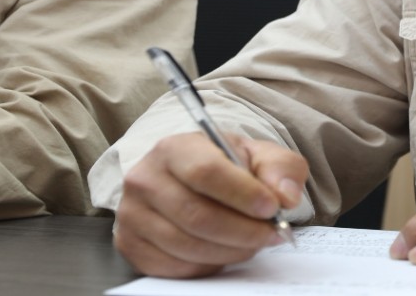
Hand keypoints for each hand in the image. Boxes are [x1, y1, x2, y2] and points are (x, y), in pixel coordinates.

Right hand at [112, 132, 307, 277]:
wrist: (191, 180)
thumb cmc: (226, 167)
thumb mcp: (258, 156)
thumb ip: (280, 169)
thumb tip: (285, 196)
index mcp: (174, 148)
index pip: (205, 173)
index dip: (242, 194)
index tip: (272, 208)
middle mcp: (145, 179)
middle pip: (197, 215)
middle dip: (243, 231)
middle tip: (272, 234)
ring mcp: (132, 214)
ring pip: (187, 245)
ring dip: (230, 251)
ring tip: (253, 242)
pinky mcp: (130, 244)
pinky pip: (174, 267)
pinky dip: (207, 265)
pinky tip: (224, 251)